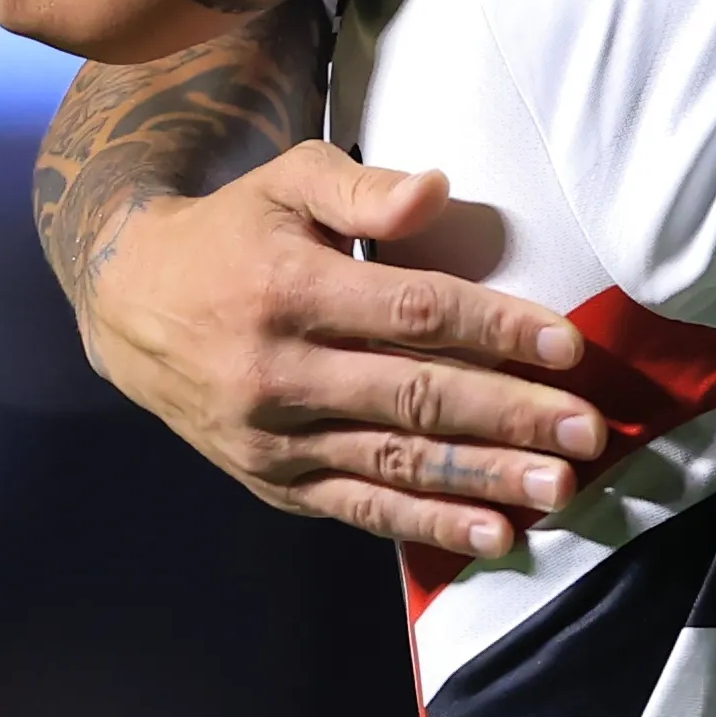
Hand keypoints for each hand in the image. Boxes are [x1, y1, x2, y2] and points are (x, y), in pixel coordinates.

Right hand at [76, 140, 607, 553]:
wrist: (128, 304)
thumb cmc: (232, 230)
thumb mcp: (286, 179)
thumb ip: (362, 188)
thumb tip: (437, 191)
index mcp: (290, 289)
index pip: (414, 313)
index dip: (496, 331)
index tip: (568, 346)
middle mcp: (280, 372)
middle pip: (416, 398)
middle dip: (510, 418)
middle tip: (588, 432)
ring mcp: (274, 438)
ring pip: (395, 464)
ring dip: (484, 481)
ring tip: (559, 492)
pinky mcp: (272, 481)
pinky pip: (360, 509)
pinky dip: (427, 526)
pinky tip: (492, 537)